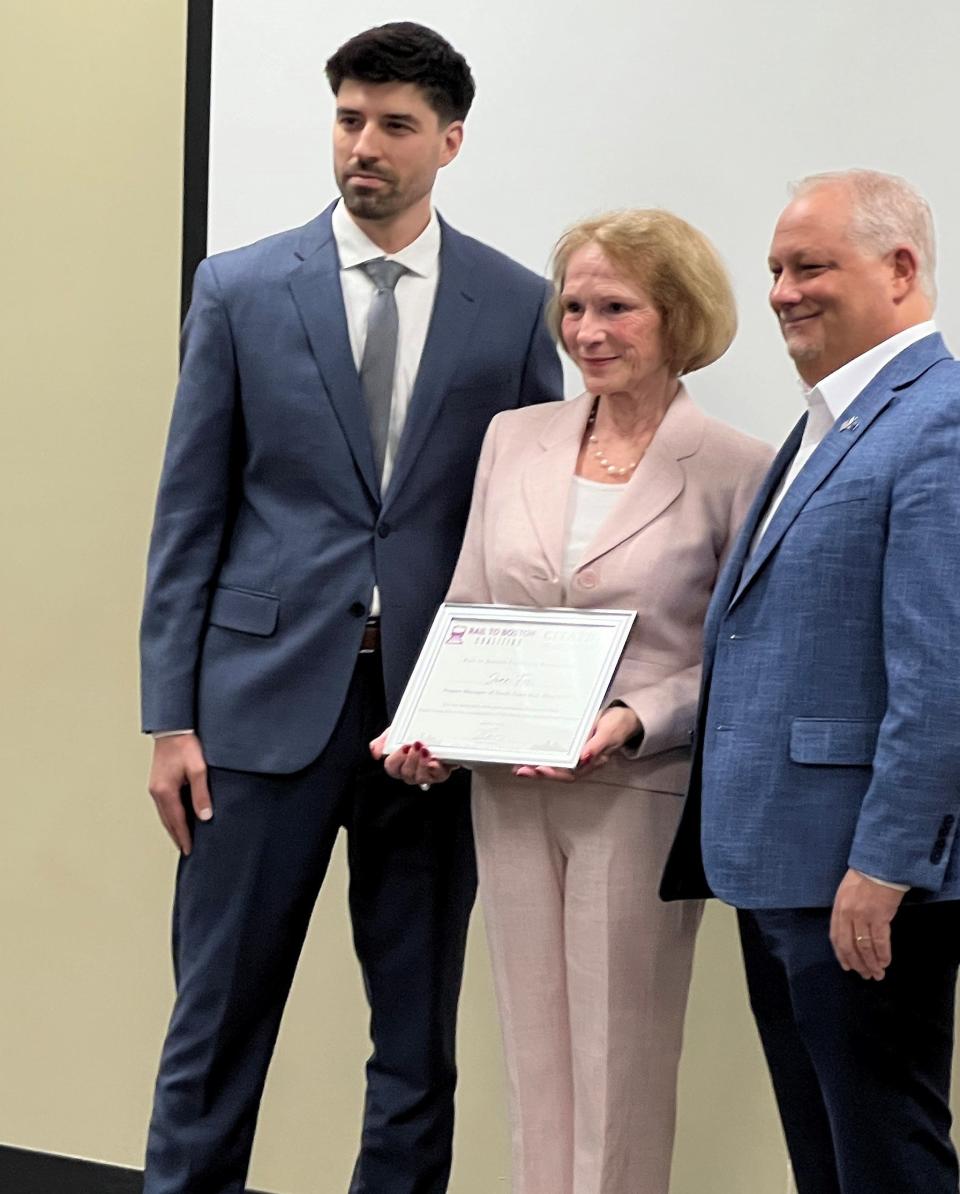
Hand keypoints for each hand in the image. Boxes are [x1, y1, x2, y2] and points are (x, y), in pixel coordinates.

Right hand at [147, 733, 211, 854]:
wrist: (173, 728)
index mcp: (165, 792)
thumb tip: (205, 816)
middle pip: (168, 821)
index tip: (190, 851)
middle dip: (178, 836)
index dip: (184, 837)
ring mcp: (155, 787)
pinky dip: (172, 815)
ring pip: (165, 814)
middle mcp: (157, 792)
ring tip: (184, 838)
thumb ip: (201, 794)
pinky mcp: (158, 782)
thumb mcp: (199, 769)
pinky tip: (179, 817)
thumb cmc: (186, 745)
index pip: (176, 822)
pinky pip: (165, 805)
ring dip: (174, 827)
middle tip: (187, 850)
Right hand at [370, 730, 454, 786]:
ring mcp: (426, 775)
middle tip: (416, 744)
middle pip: (406, 773)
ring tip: (425, 749)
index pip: (391, 767)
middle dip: (411, 759)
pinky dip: (436, 768)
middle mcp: (410, 773)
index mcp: (398, 765)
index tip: (404, 746)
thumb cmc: (412, 733)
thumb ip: (383, 741)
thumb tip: (375, 752)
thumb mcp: (395, 732)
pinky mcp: (440, 773)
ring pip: (421, 777)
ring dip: (422, 763)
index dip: (397, 758)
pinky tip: (435, 759)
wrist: (436, 730)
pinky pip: (438, 776)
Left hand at [513, 705, 640, 782]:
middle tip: (521, 771)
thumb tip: (583, 758)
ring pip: (556, 767)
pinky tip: (529, 756)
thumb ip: (596, 746)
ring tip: (520, 767)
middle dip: (539, 773)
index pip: (571, 773)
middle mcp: (583, 763)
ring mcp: (578, 756)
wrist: (624, 719)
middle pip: (559, 773)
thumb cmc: (617, 726)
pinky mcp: (573, 748)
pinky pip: (557, 756)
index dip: (554, 774)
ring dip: (537, 768)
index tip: (539, 769)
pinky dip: (542, 757)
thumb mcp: (608, 733)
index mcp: (592, 761)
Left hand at [830, 867, 905, 979]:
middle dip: (857, 964)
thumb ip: (845, 911)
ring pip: (864, 947)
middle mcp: (847, 914)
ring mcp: (863, 916)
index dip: (841, 955)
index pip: (836, 937)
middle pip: (849, 946)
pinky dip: (883, 954)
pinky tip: (885, 963)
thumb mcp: (846, 893)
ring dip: (871, 963)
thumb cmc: (865, 877)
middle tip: (865, 975)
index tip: (847, 967)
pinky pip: (880, 941)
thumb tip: (850, 932)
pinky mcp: (879, 916)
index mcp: (838, 908)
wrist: (880, 865)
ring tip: (877, 974)